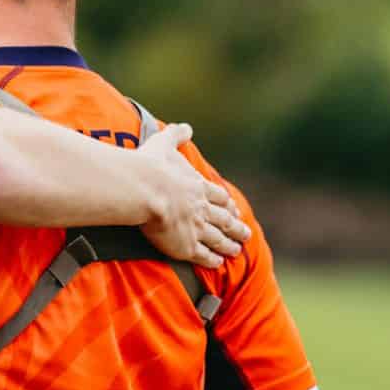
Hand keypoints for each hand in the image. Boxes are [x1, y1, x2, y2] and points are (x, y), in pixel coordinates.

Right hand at [137, 123, 249, 268]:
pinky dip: (212, 260)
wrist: (143, 190)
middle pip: (224, 220)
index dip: (227, 204)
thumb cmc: (150, 166)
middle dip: (236, 228)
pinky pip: (202, 255)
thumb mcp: (163, 144)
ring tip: (236, 251)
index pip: (218, 197)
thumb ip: (175, 135)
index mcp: (198, 187)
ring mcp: (196, 228)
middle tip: (246, 235)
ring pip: (217, 239)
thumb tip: (185, 126)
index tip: (234, 210)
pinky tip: (217, 263)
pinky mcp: (185, 246)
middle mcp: (202, 209)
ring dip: (228, 245)